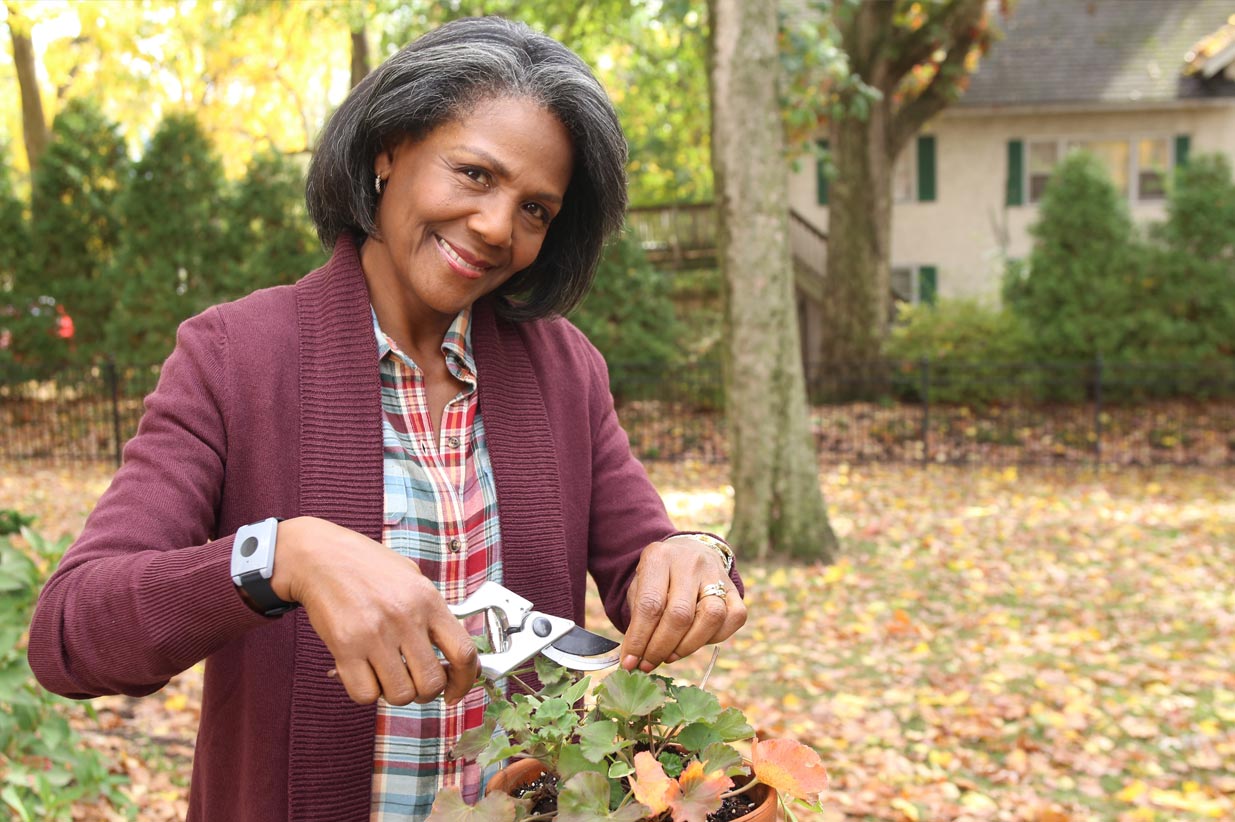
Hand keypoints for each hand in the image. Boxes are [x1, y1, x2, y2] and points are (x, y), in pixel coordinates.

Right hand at [271, 517, 478, 705]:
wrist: (320, 556)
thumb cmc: (368, 567)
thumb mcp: (413, 579)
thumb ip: (436, 616)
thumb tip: (461, 659)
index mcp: (428, 600)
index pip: (464, 653)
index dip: (465, 681)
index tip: (455, 692)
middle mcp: (405, 618)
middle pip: (432, 683)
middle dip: (426, 692)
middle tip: (414, 682)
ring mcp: (375, 634)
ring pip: (400, 695)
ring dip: (395, 693)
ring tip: (386, 674)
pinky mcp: (345, 647)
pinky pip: (365, 695)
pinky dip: (366, 692)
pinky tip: (363, 672)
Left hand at [620, 537, 746, 671]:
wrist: (689, 553)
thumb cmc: (659, 579)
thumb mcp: (639, 587)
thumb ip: (637, 619)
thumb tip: (633, 659)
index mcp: (659, 557)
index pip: (650, 605)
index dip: (639, 639)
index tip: (629, 662)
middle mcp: (690, 562)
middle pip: (680, 615)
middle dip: (661, 648)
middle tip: (648, 663)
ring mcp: (716, 573)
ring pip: (711, 617)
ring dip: (688, 646)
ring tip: (670, 656)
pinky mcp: (735, 588)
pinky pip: (733, 619)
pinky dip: (714, 639)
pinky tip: (695, 642)